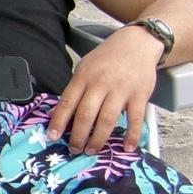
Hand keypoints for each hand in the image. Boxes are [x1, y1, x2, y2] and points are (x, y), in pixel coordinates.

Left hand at [47, 26, 161, 153]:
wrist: (137, 43)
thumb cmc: (107, 58)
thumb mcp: (84, 68)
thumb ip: (73, 90)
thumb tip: (56, 113)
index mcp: (84, 77)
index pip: (68, 102)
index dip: (58, 121)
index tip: (52, 136)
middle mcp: (101, 84)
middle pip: (86, 114)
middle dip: (78, 136)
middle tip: (74, 149)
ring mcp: (121, 90)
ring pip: (107, 120)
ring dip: (98, 139)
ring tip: (91, 150)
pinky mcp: (140, 95)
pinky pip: (135, 119)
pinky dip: (132, 135)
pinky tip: (127, 147)